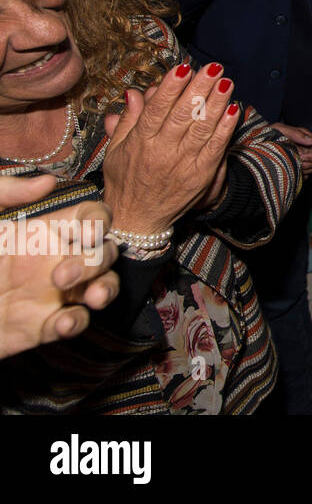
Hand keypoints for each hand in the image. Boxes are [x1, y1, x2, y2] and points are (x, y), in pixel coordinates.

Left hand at [0, 174, 119, 359]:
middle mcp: (56, 259)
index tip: (88, 235)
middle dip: (97, 261)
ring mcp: (54, 293)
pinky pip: (77, 321)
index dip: (99, 222)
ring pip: (103, 285)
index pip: (90, 218)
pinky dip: (78, 322)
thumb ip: (6, 192)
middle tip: (62, 277)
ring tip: (92, 299)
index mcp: (43, 231)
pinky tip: (59, 324)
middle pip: (105, 251)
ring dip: (106, 289)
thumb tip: (46, 182)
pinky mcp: (45, 325)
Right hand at [100, 62, 241, 236]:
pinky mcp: (201, 175)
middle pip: (184, 115)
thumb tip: (134, 93)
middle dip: (200, 88)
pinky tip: (234, 110)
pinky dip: (225, 128)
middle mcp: (162, 152)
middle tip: (213, 67)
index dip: (171, 88)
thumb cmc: (124, 180)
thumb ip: (129, 120)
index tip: (183, 67)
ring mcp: (183, 164)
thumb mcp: (116, 150)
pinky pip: (215, 148)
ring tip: (226, 82)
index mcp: (141, 143)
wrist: (137, 219)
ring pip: (202, 129)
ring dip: (217, 103)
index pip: (157, 110)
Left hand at [271, 123, 311, 175]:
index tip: (302, 156)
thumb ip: (297, 134)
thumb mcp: (281, 130)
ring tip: (292, 165)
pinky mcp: (300, 167)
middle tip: (296, 162)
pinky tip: (291, 171)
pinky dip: (301, 174)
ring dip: (306, 169)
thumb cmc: (268, 134)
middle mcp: (309, 148)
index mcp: (307, 137)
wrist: (259, 143)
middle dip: (310, 163)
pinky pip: (308, 174)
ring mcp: (306, 158)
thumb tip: (311, 141)